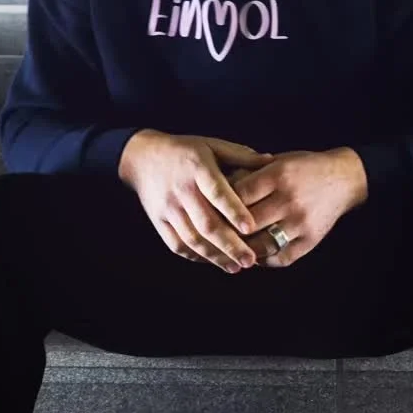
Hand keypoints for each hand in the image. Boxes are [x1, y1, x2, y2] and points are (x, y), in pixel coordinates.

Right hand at [118, 130, 273, 273]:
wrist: (142, 157)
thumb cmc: (185, 151)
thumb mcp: (212, 145)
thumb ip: (240, 156)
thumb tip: (270, 160)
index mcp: (198, 168)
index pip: (217, 192)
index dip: (234, 210)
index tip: (251, 228)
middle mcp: (182, 190)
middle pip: (206, 223)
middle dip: (229, 245)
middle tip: (250, 260)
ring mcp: (168, 208)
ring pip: (192, 238)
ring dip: (215, 256)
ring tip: (236, 267)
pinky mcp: (159, 221)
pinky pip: (177, 244)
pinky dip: (195, 256)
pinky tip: (213, 262)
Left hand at [227, 148, 367, 268]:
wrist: (344, 179)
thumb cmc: (304, 167)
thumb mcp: (278, 161)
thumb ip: (250, 174)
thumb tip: (216, 191)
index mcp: (278, 175)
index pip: (239, 194)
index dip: (220, 203)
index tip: (208, 208)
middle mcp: (289, 199)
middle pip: (247, 222)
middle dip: (227, 229)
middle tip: (213, 233)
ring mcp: (301, 222)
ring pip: (261, 244)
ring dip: (243, 249)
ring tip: (231, 248)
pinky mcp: (311, 240)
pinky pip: (281, 257)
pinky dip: (264, 259)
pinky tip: (254, 255)